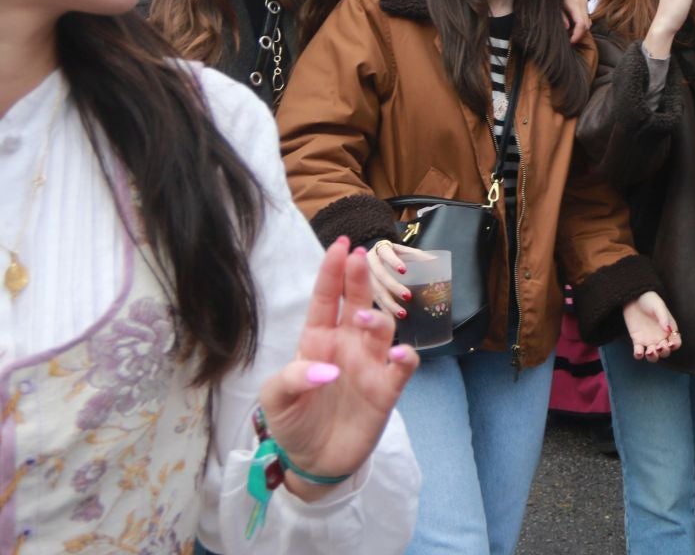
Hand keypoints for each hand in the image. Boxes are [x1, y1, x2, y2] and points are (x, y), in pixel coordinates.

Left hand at [258, 239, 417, 499]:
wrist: (314, 462)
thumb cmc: (293, 423)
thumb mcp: (276, 400)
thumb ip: (292, 379)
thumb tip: (326, 369)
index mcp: (317, 341)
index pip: (325, 300)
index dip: (332, 273)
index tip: (341, 246)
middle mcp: (347, 345)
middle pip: (357, 303)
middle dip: (359, 279)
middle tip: (361, 257)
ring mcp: (370, 365)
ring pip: (383, 329)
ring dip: (377, 319)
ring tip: (364, 318)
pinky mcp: (387, 388)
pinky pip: (403, 365)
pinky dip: (405, 356)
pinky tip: (397, 355)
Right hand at [365, 239, 438, 317]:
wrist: (378, 259)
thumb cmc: (396, 256)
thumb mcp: (406, 252)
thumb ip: (418, 257)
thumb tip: (436, 262)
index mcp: (381, 249)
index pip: (386, 253)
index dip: (393, 261)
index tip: (403, 270)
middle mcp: (369, 261)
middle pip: (380, 274)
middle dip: (393, 286)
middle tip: (408, 296)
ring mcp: (364, 276)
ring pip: (374, 290)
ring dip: (388, 302)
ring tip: (402, 313)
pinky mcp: (363, 290)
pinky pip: (372, 300)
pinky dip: (382, 309)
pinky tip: (390, 318)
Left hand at [560, 0, 590, 43]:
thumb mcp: (551, 1)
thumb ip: (560, 15)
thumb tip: (567, 28)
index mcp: (573, 2)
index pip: (582, 24)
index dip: (577, 35)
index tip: (570, 42)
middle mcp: (581, 2)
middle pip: (587, 24)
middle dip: (579, 35)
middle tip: (568, 40)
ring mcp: (584, 1)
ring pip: (588, 20)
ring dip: (580, 29)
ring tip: (568, 33)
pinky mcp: (583, 1)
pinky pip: (586, 15)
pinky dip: (581, 23)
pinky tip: (571, 25)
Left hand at [625, 291, 679, 361]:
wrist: (633, 298)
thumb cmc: (649, 300)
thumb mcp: (658, 305)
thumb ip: (663, 316)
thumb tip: (668, 329)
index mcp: (669, 329)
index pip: (676, 342)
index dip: (675, 345)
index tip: (670, 343)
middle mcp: (660, 337)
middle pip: (666, 351)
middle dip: (664, 352)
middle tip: (659, 346)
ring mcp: (649, 340)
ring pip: (654, 355)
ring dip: (653, 357)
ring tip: (649, 351)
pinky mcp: (637, 341)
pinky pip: (639, 353)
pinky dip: (639, 355)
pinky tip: (638, 351)